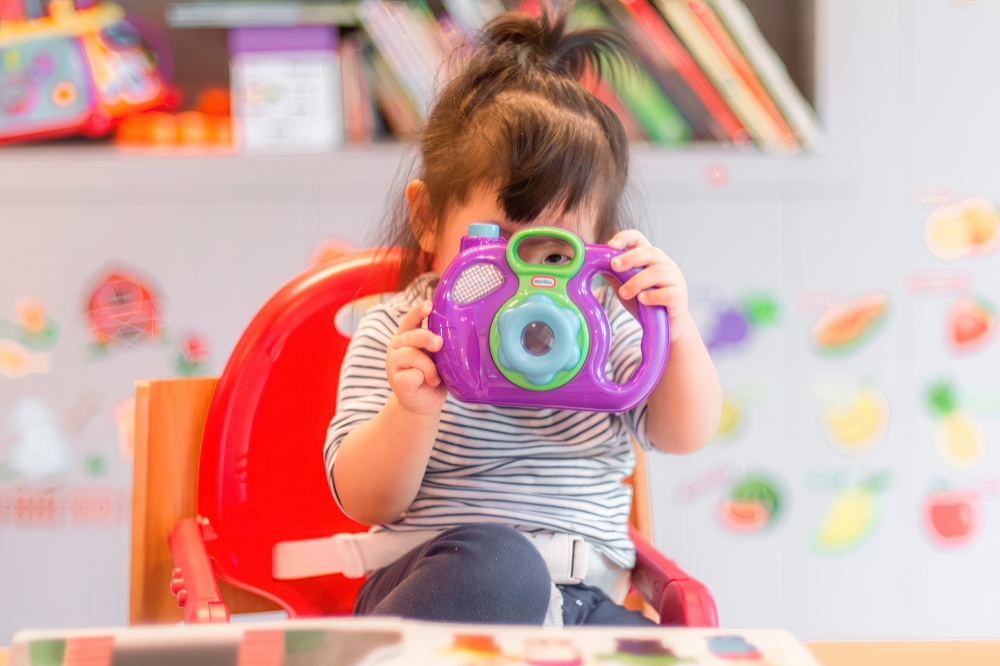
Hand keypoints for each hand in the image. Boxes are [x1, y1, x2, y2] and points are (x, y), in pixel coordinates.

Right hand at [386, 300, 446, 415]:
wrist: (423, 403)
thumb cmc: (433, 376)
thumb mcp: (438, 357)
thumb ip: (439, 345)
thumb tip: (459, 335)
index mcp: (408, 336)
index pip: (411, 319)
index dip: (418, 311)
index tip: (429, 304)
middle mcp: (398, 346)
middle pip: (411, 336)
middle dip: (426, 338)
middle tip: (439, 344)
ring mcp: (394, 364)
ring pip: (411, 355)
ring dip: (428, 367)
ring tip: (435, 377)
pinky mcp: (396, 382)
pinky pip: (409, 376)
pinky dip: (420, 378)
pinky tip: (425, 382)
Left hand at [606, 230, 693, 341]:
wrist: (667, 327)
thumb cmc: (646, 304)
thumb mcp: (626, 288)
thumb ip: (615, 276)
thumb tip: (594, 265)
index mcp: (651, 259)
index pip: (639, 239)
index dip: (625, 237)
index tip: (610, 245)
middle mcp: (665, 265)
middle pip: (650, 252)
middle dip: (630, 258)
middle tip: (614, 266)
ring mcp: (675, 279)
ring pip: (658, 272)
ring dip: (637, 282)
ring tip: (623, 293)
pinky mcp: (680, 297)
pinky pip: (668, 293)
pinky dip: (652, 296)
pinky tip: (642, 300)